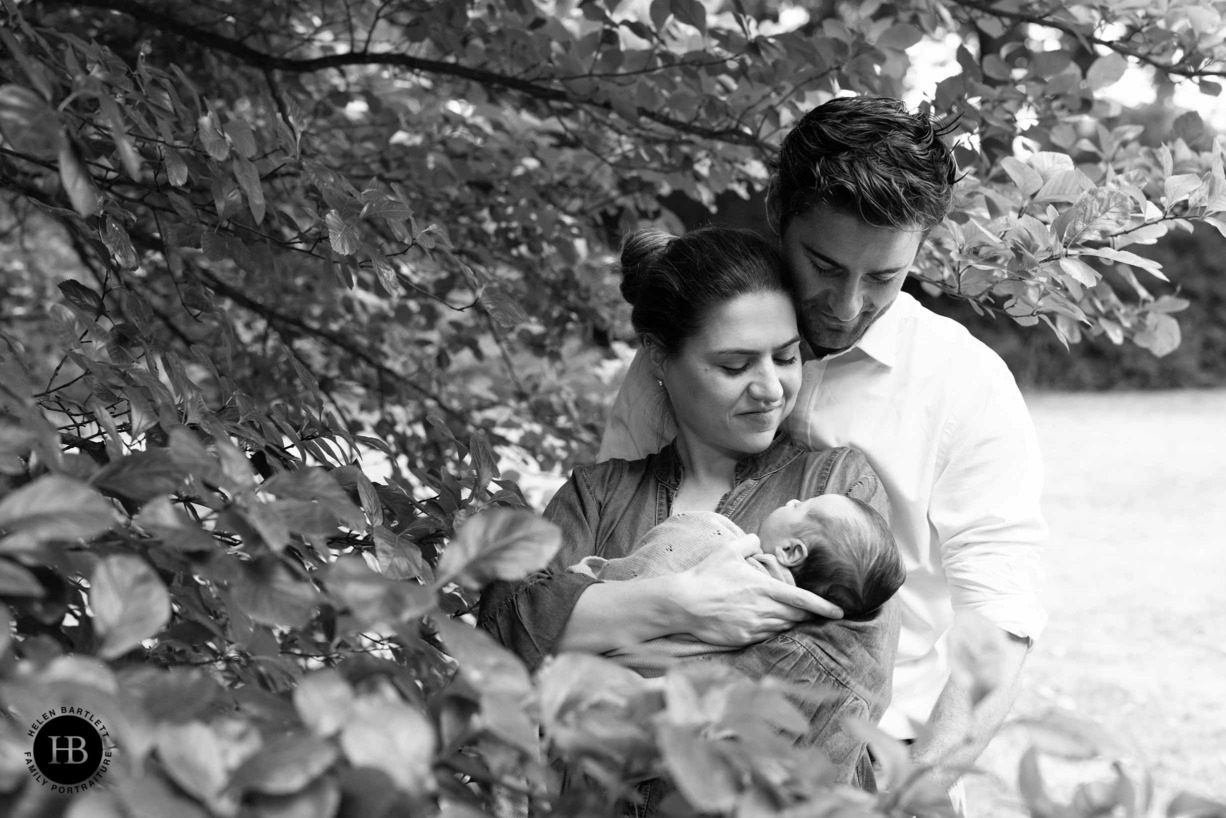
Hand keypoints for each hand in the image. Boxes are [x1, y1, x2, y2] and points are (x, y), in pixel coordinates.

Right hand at [672, 533, 842, 646]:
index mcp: (764, 589)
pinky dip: (772, 629)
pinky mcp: (743, 639)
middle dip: (807, 614)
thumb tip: (759, 540)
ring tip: (787, 614)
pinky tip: (766, 622)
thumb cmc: (706, 575)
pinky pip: (766, 636)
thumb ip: (749, 542)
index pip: (803, 600)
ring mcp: (753, 627)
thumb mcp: (728, 550)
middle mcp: (763, 610)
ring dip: (789, 621)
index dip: (823, 607)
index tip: (840, 611)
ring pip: (783, 627)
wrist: (683, 603)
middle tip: (812, 611)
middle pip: (796, 617)